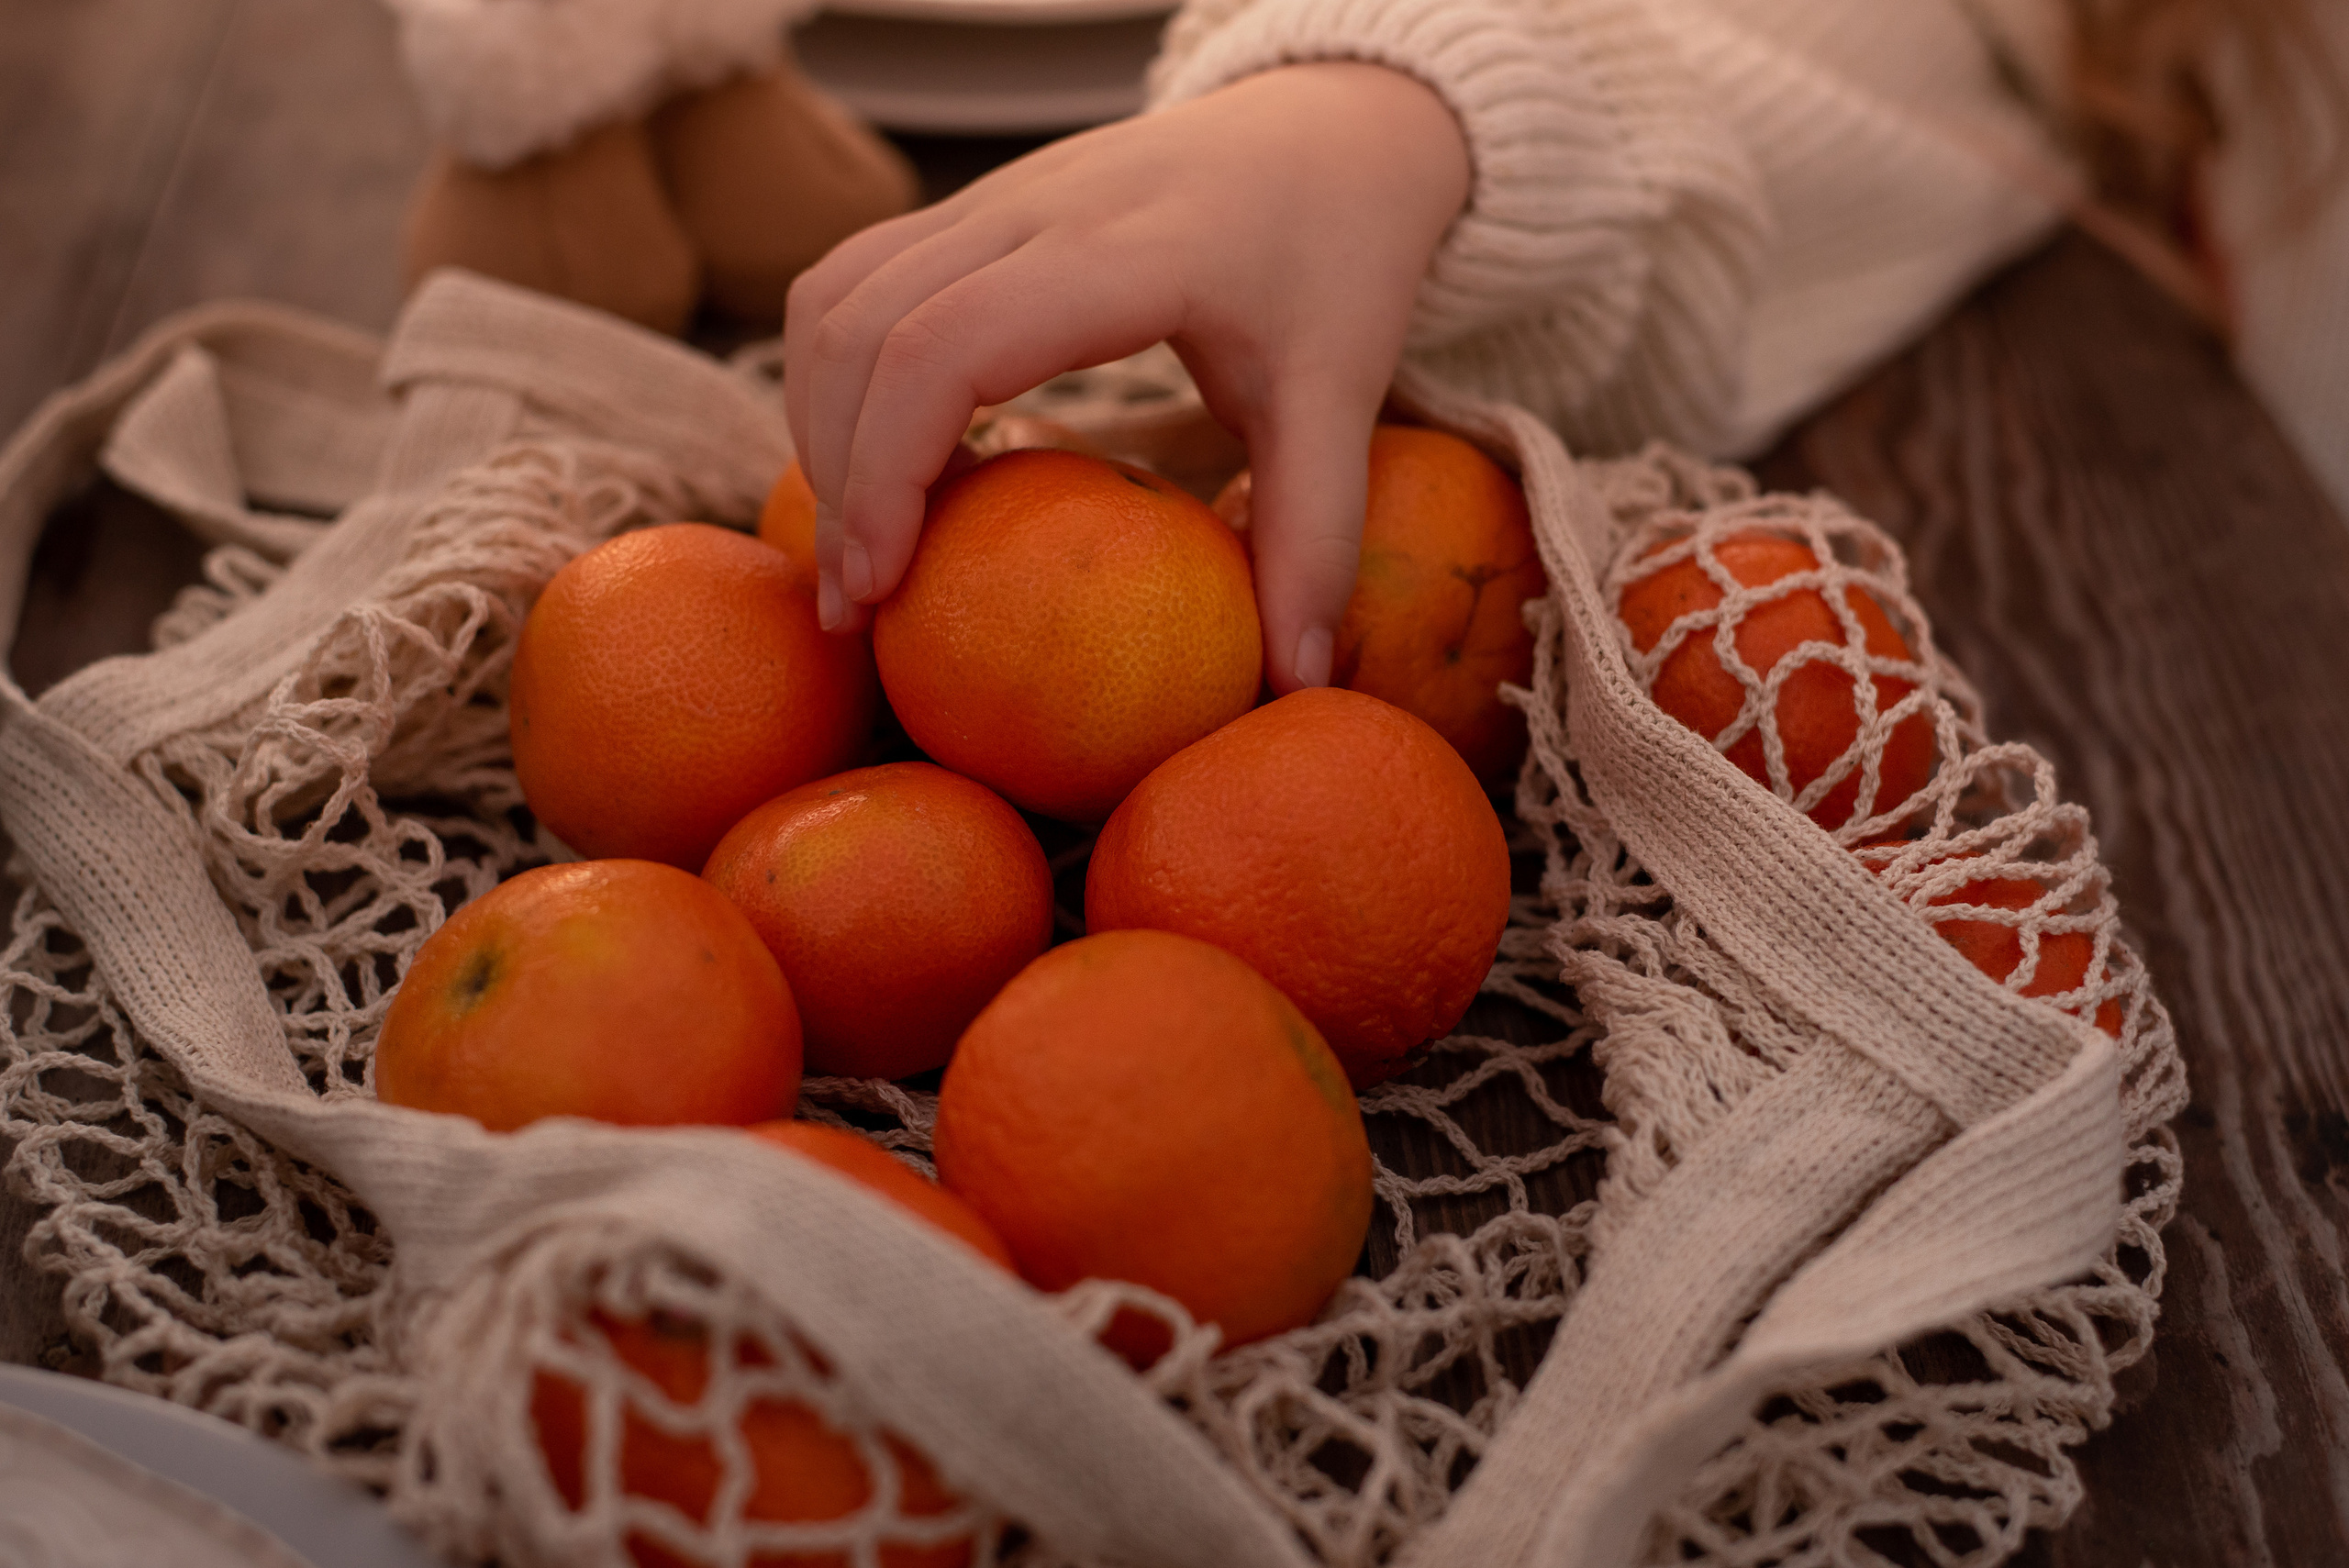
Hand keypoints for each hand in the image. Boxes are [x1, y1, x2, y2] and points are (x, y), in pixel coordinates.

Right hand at [782, 62, 1470, 689]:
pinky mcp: (973, 208)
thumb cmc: (1337, 262)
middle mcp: (1034, 206)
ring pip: (833, 296)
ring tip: (855, 547)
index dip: (888, 472)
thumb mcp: (1341, 393)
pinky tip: (881, 467)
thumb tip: (1296, 681)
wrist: (1328, 131)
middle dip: (832, 478)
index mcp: (1122, 249)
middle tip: (853, 608)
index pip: (944, 346)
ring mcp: (991, 197)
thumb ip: (1318, 533)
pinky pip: (854, 278)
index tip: (883, 588)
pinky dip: (837, 378)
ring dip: (818, 425)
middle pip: (859, 328)